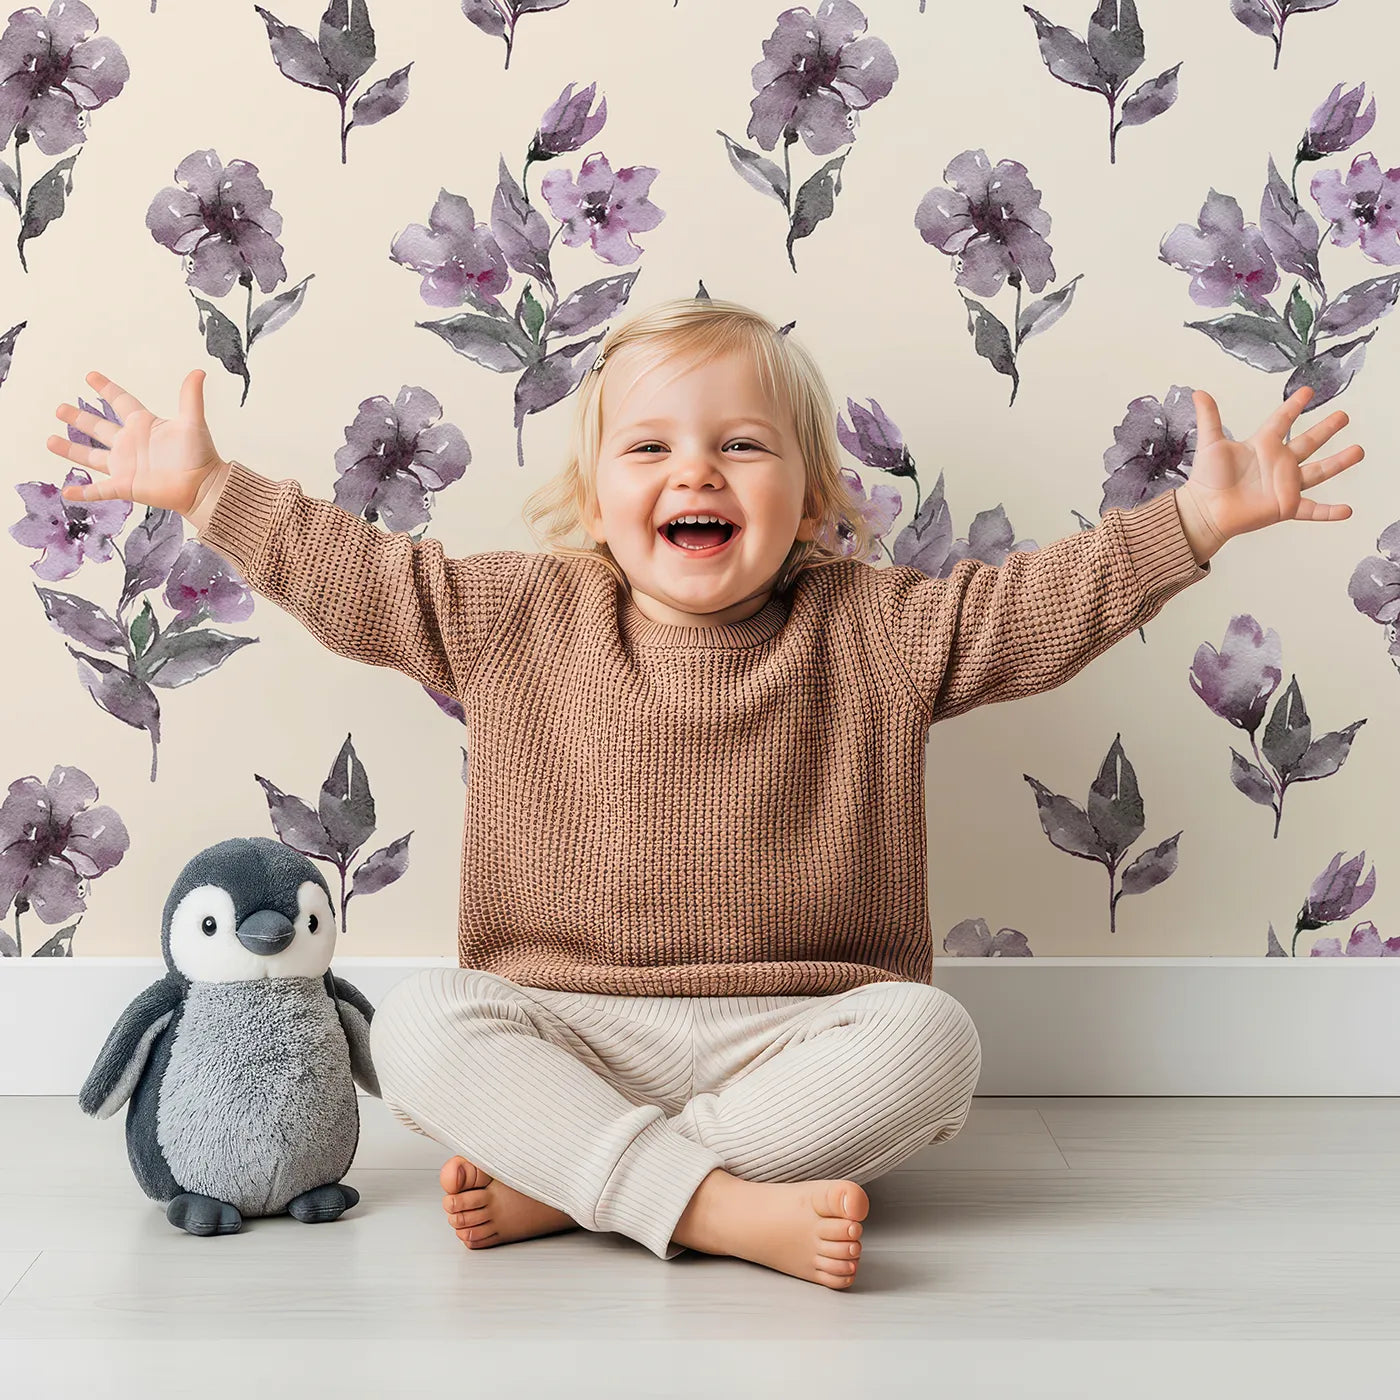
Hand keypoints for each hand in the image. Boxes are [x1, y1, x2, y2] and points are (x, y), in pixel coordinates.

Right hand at [49, 370, 228, 527]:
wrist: (203, 486)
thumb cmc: (200, 455)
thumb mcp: (193, 422)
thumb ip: (191, 397)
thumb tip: (199, 371)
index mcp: (144, 425)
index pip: (121, 401)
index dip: (106, 388)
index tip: (90, 376)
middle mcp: (130, 443)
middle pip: (98, 427)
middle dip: (79, 418)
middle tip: (60, 408)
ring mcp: (126, 466)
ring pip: (91, 456)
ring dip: (71, 450)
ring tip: (50, 441)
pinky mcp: (126, 486)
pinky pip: (100, 490)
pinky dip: (84, 492)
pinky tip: (67, 492)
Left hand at [1174, 386, 1363, 561]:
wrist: (1205, 510)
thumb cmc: (1206, 479)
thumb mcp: (1210, 443)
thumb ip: (1209, 417)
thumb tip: (1198, 392)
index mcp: (1262, 445)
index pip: (1282, 420)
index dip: (1294, 405)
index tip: (1307, 391)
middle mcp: (1278, 463)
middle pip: (1308, 442)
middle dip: (1326, 429)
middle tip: (1343, 415)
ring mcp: (1284, 485)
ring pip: (1318, 472)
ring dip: (1338, 462)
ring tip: (1358, 451)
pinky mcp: (1285, 506)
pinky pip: (1312, 510)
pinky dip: (1329, 512)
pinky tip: (1347, 510)